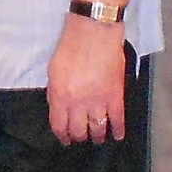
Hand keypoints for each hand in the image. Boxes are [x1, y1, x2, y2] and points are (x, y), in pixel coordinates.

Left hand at [47, 16, 127, 144]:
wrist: (94, 31)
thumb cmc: (71, 45)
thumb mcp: (53, 70)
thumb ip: (55, 91)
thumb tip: (58, 107)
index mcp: (61, 95)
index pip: (60, 125)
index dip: (63, 136)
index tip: (65, 140)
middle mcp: (78, 102)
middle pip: (79, 130)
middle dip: (80, 137)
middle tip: (81, 138)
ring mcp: (98, 100)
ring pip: (98, 128)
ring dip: (98, 136)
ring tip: (98, 138)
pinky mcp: (115, 94)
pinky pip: (117, 118)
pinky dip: (118, 129)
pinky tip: (117, 135)